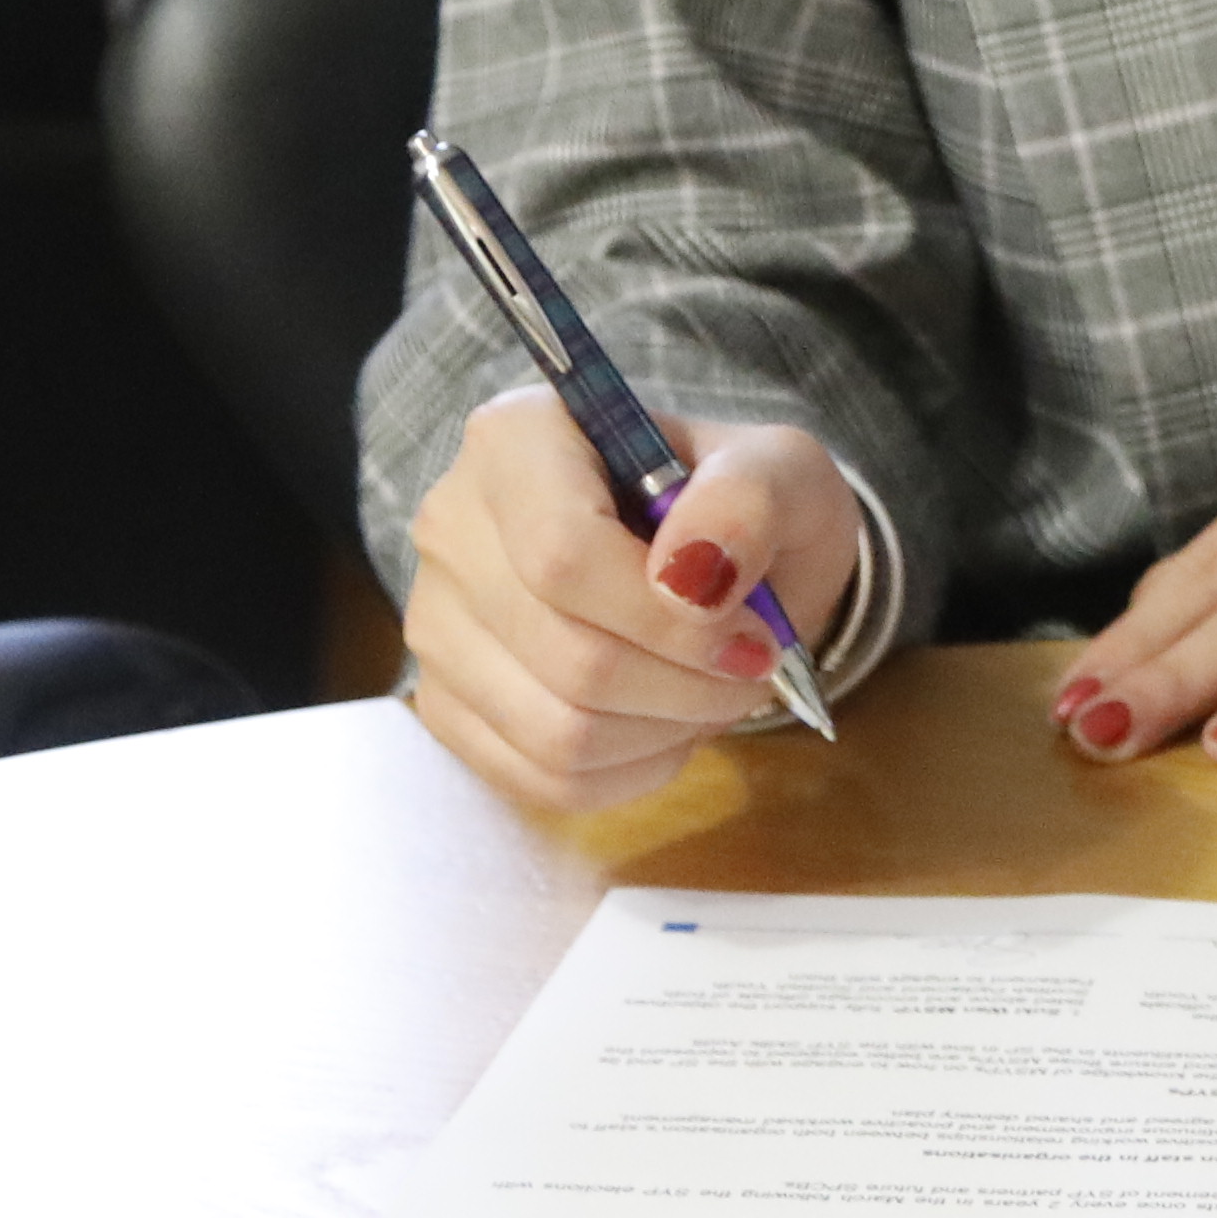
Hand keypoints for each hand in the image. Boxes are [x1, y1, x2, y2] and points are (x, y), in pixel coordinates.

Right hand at [396, 393, 859, 814]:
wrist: (707, 558)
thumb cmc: (738, 505)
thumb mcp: (782, 470)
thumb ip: (750, 500)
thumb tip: (694, 574)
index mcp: (518, 439)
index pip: (563, 553)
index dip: (668, 620)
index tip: (753, 635)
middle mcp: (452, 525)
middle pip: (566, 654)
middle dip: (687, 684)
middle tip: (753, 670)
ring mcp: (434, 622)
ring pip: (553, 730)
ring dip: (665, 731)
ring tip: (711, 692)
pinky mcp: (445, 703)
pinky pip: (540, 778)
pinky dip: (630, 770)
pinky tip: (667, 724)